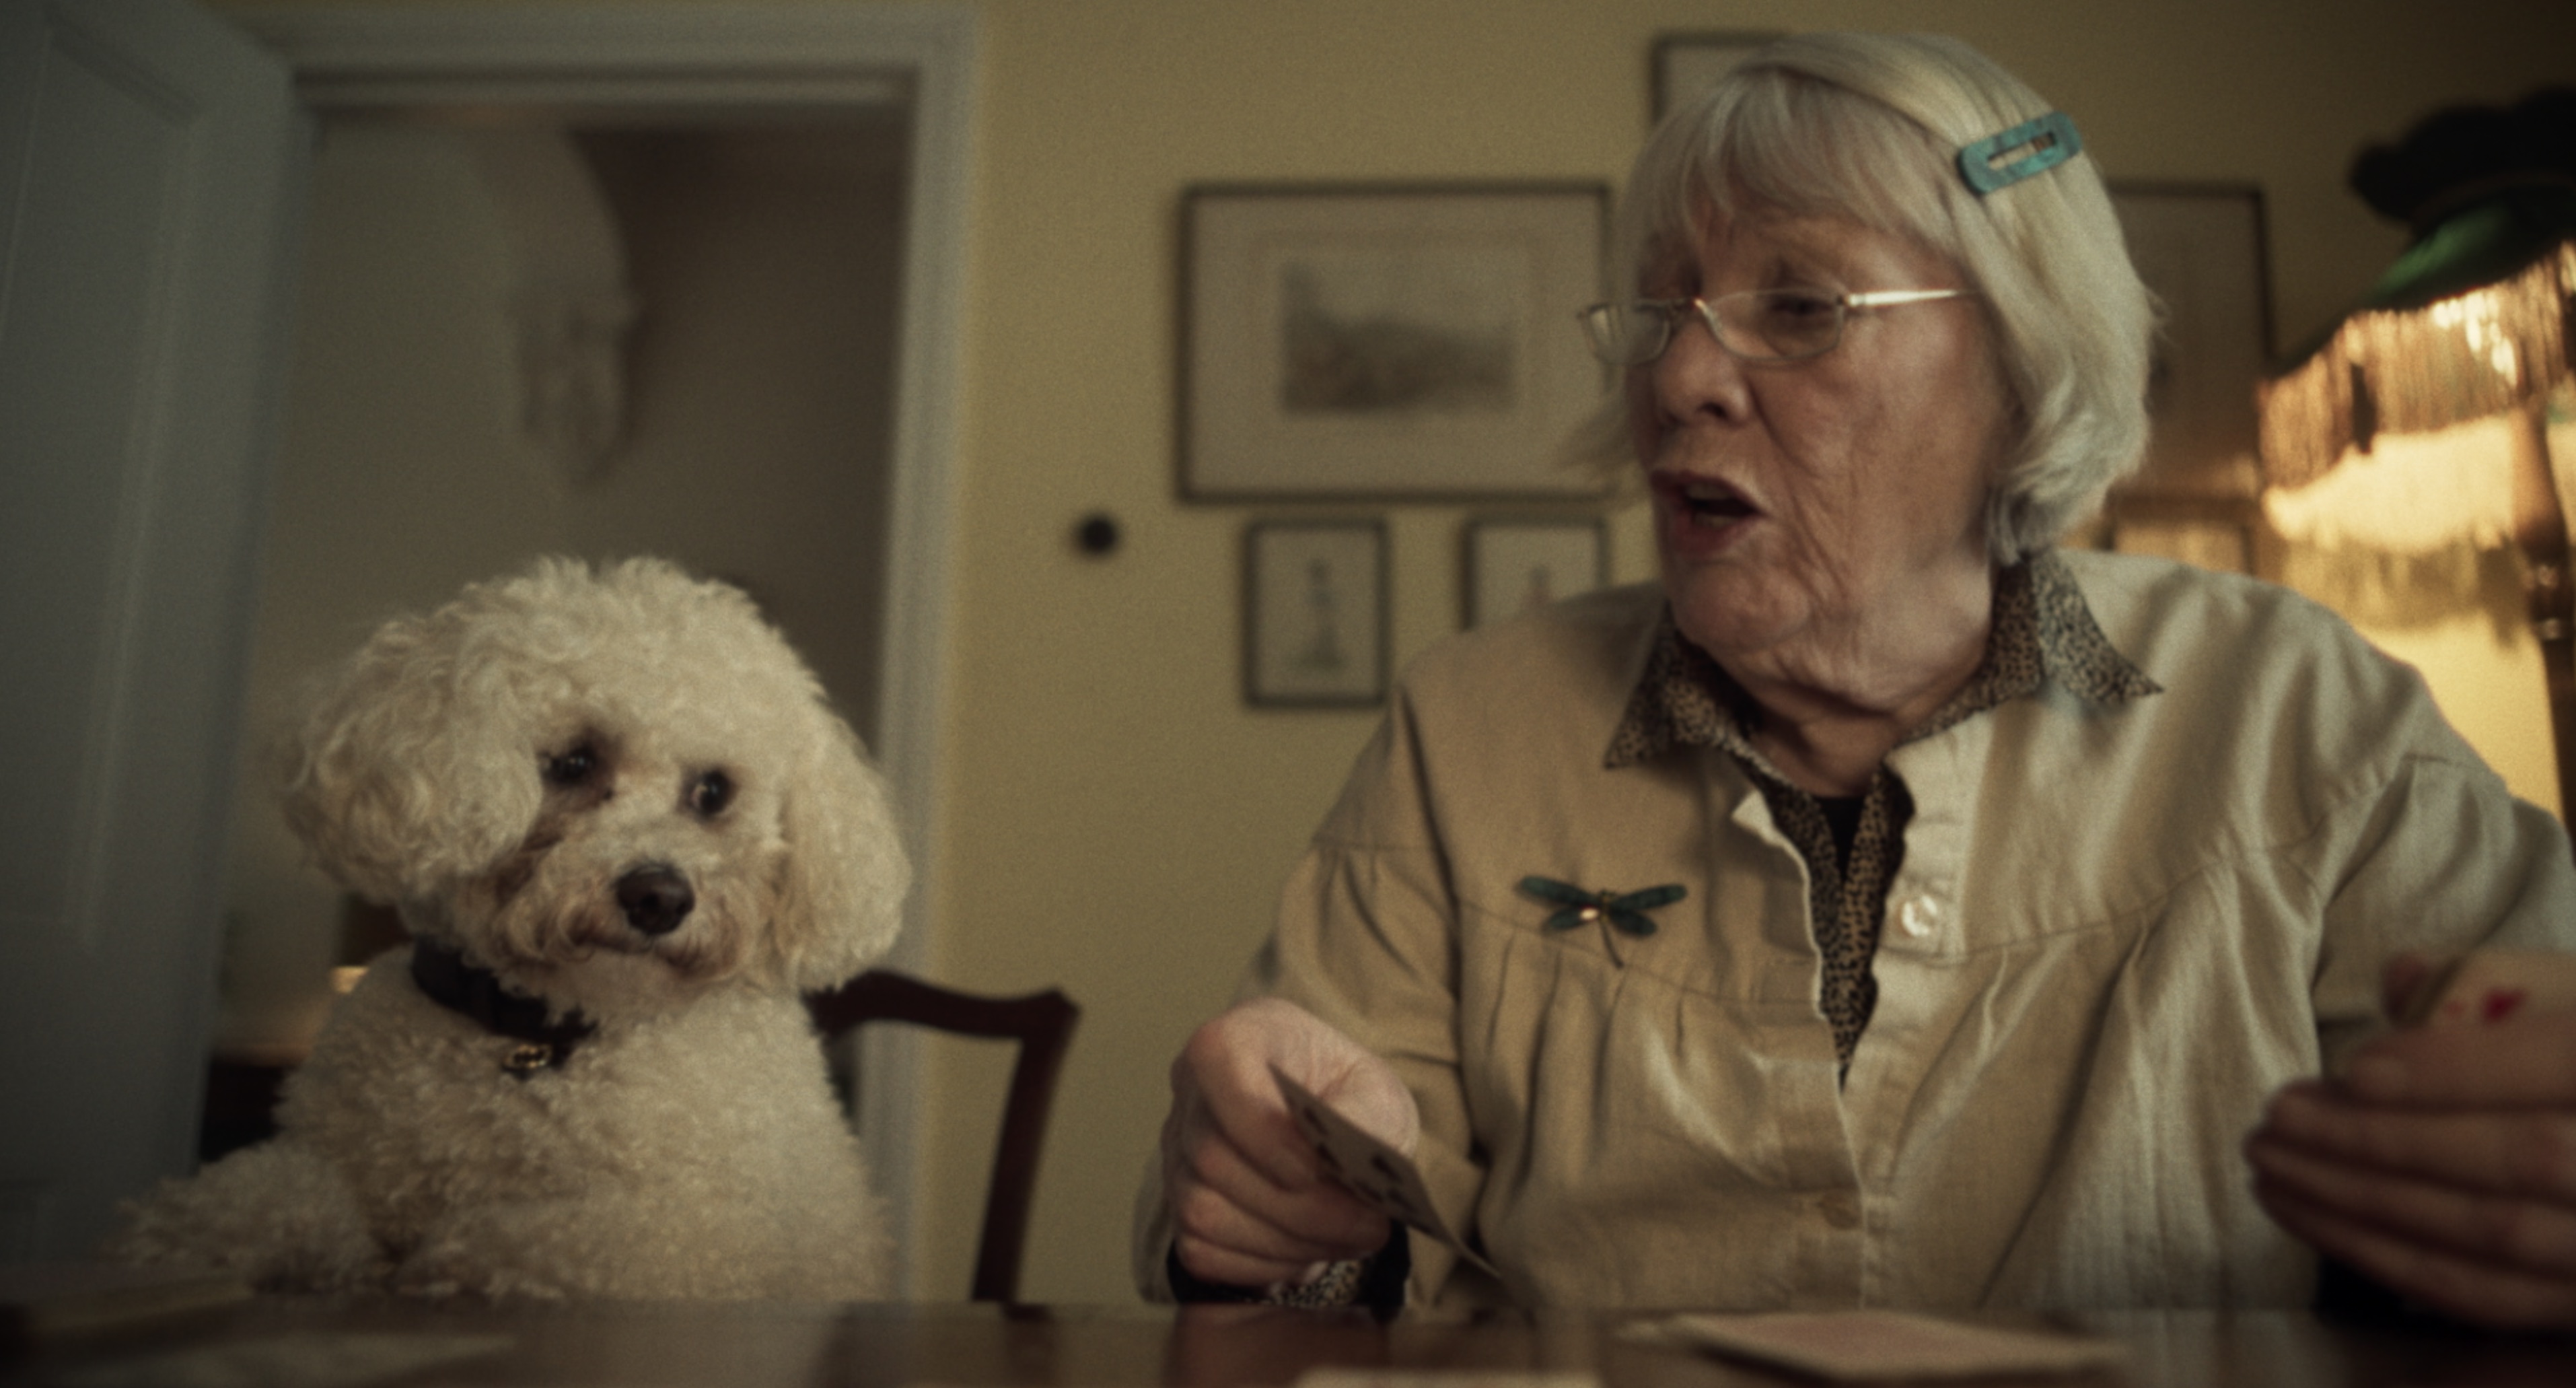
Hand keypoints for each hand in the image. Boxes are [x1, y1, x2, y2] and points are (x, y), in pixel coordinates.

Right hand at [1160, 997, 1419, 1288]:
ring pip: (1205, 1212)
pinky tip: (1307, 1249)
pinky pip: (1204, 1252)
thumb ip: (1365, 1119)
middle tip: (1368, 1225)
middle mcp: (1192, 1093)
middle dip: (1300, 1207)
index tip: (1315, 1170)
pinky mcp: (1178, 1210)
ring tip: (1346, 1237)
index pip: (1218, 1061)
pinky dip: (1264, 1264)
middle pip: (1214, 1158)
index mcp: (1236, 1038)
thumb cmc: (1350, 1102)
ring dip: (1288, 1241)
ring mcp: (1177, 1155)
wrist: (1333, 1134)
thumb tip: (1344, 1166)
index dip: (1261, 1126)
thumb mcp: (1377, 1094)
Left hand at [2246, 954, 2575, 1326]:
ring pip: (2498, 1234)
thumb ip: (2491, 983)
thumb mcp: (2560, 994)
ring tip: (2271, 1167)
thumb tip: (2404, 980)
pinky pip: (2492, 1299)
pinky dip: (2392, 1259)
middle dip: (2388, 1139)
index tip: (2356, 1070)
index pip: (2562, 1066)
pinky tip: (2310, 1216)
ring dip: (2367, 1203)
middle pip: (2524, 1159)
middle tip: (2279, 1119)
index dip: (2457, 1071)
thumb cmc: (2573, 1046)